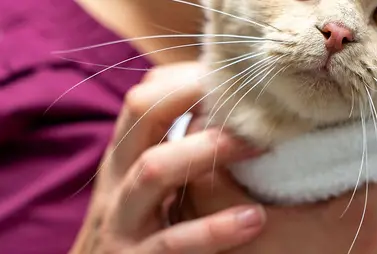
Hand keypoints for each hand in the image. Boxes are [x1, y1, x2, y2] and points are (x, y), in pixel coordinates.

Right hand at [69, 62, 376, 253]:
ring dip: (206, 151)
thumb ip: (175, 153)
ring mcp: (124, 220)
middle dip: (192, 95)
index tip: (231, 72)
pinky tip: (253, 219)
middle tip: (248, 96)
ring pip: (154, 170)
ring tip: (257, 146)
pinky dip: (215, 229)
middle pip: (140, 114)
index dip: (185, 77)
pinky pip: (174, 240)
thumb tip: (226, 111)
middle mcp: (118, 181)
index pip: (144, 97)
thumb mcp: (147, 188)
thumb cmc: (139, 231)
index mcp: (124, 159)